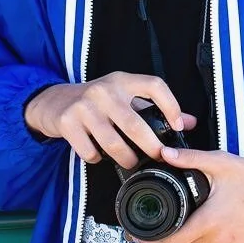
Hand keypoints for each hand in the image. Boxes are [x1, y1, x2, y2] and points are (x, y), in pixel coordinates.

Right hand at [23, 72, 196, 169]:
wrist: (54, 101)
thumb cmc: (97, 101)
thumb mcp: (124, 96)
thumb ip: (154, 108)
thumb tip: (189, 122)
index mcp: (122, 80)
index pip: (154, 86)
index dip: (171, 105)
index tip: (179, 126)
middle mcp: (104, 90)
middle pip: (134, 124)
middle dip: (150, 146)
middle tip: (158, 157)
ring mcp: (84, 106)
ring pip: (112, 143)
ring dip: (126, 158)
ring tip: (130, 162)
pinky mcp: (68, 123)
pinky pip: (90, 152)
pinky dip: (98, 159)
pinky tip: (99, 156)